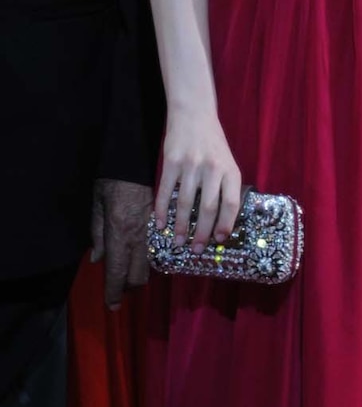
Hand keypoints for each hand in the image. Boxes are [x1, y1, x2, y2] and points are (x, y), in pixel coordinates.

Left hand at [91, 179, 152, 309]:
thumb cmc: (112, 179)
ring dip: (140, 273)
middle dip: (128, 287)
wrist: (137, 156)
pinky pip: (158, 248)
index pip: (117, 272)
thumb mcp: (97, 204)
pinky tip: (144, 255)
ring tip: (130, 272)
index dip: (114, 293)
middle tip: (119, 287)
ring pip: (150, 264)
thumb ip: (97, 233)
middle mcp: (139, 236)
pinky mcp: (162, 222)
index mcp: (119, 233)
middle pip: (138, 275)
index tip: (112, 306)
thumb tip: (98, 260)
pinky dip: (150, 257)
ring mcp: (153, 229)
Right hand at [155, 108, 241, 253]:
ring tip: (178, 241)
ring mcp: (191, 165)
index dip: (226, 223)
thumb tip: (219, 222)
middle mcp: (212, 168)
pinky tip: (160, 223)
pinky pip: (166, 191)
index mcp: (230, 169)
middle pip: (208, 207)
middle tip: (196, 250)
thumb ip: (225, 186)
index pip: (231, 202)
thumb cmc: (212, 143)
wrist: (194, 114)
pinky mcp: (172, 161)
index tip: (219, 240)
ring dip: (180, 226)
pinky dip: (162, 210)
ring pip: (185, 203)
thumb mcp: (226, 161)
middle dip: (201, 233)